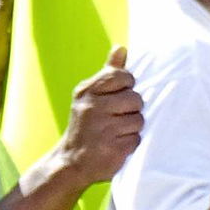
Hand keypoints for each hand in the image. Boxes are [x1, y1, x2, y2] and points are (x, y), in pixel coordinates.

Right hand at [55, 47, 142, 188]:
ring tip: (114, 133)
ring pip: (139, 120)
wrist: (70, 161)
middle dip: (130, 110)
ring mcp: (102, 128)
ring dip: (131, 129)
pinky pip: (136, 139)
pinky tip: (115, 145)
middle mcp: (92, 107)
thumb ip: (108, 73)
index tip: (116, 97)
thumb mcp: (90, 96)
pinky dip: (129, 144)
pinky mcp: (112, 148)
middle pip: (136, 99)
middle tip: (113, 119)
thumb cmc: (86, 125)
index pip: (123, 77)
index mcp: (86, 91)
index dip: (126, 87)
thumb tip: (121, 47)